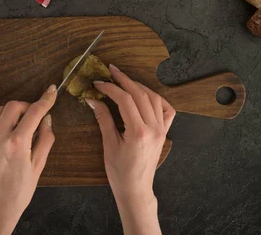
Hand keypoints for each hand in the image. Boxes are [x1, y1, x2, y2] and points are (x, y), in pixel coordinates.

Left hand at [0, 85, 56, 234]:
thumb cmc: (18, 192)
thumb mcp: (39, 166)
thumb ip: (45, 139)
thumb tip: (47, 120)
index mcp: (17, 144)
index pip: (34, 112)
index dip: (45, 99)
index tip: (52, 91)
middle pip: (14, 105)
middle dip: (28, 105)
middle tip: (37, 116)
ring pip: (1, 110)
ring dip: (15, 111)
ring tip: (24, 124)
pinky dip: (5, 120)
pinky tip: (13, 131)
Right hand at [87, 65, 174, 234]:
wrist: (136, 190)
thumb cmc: (119, 172)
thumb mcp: (108, 145)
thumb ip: (103, 119)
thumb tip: (93, 99)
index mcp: (138, 132)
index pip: (125, 100)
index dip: (111, 88)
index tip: (98, 83)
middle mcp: (153, 128)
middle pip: (140, 94)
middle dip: (124, 80)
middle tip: (111, 71)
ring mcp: (161, 129)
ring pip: (154, 98)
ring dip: (139, 86)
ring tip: (124, 80)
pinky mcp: (164, 132)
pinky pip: (166, 109)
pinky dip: (157, 98)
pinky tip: (145, 94)